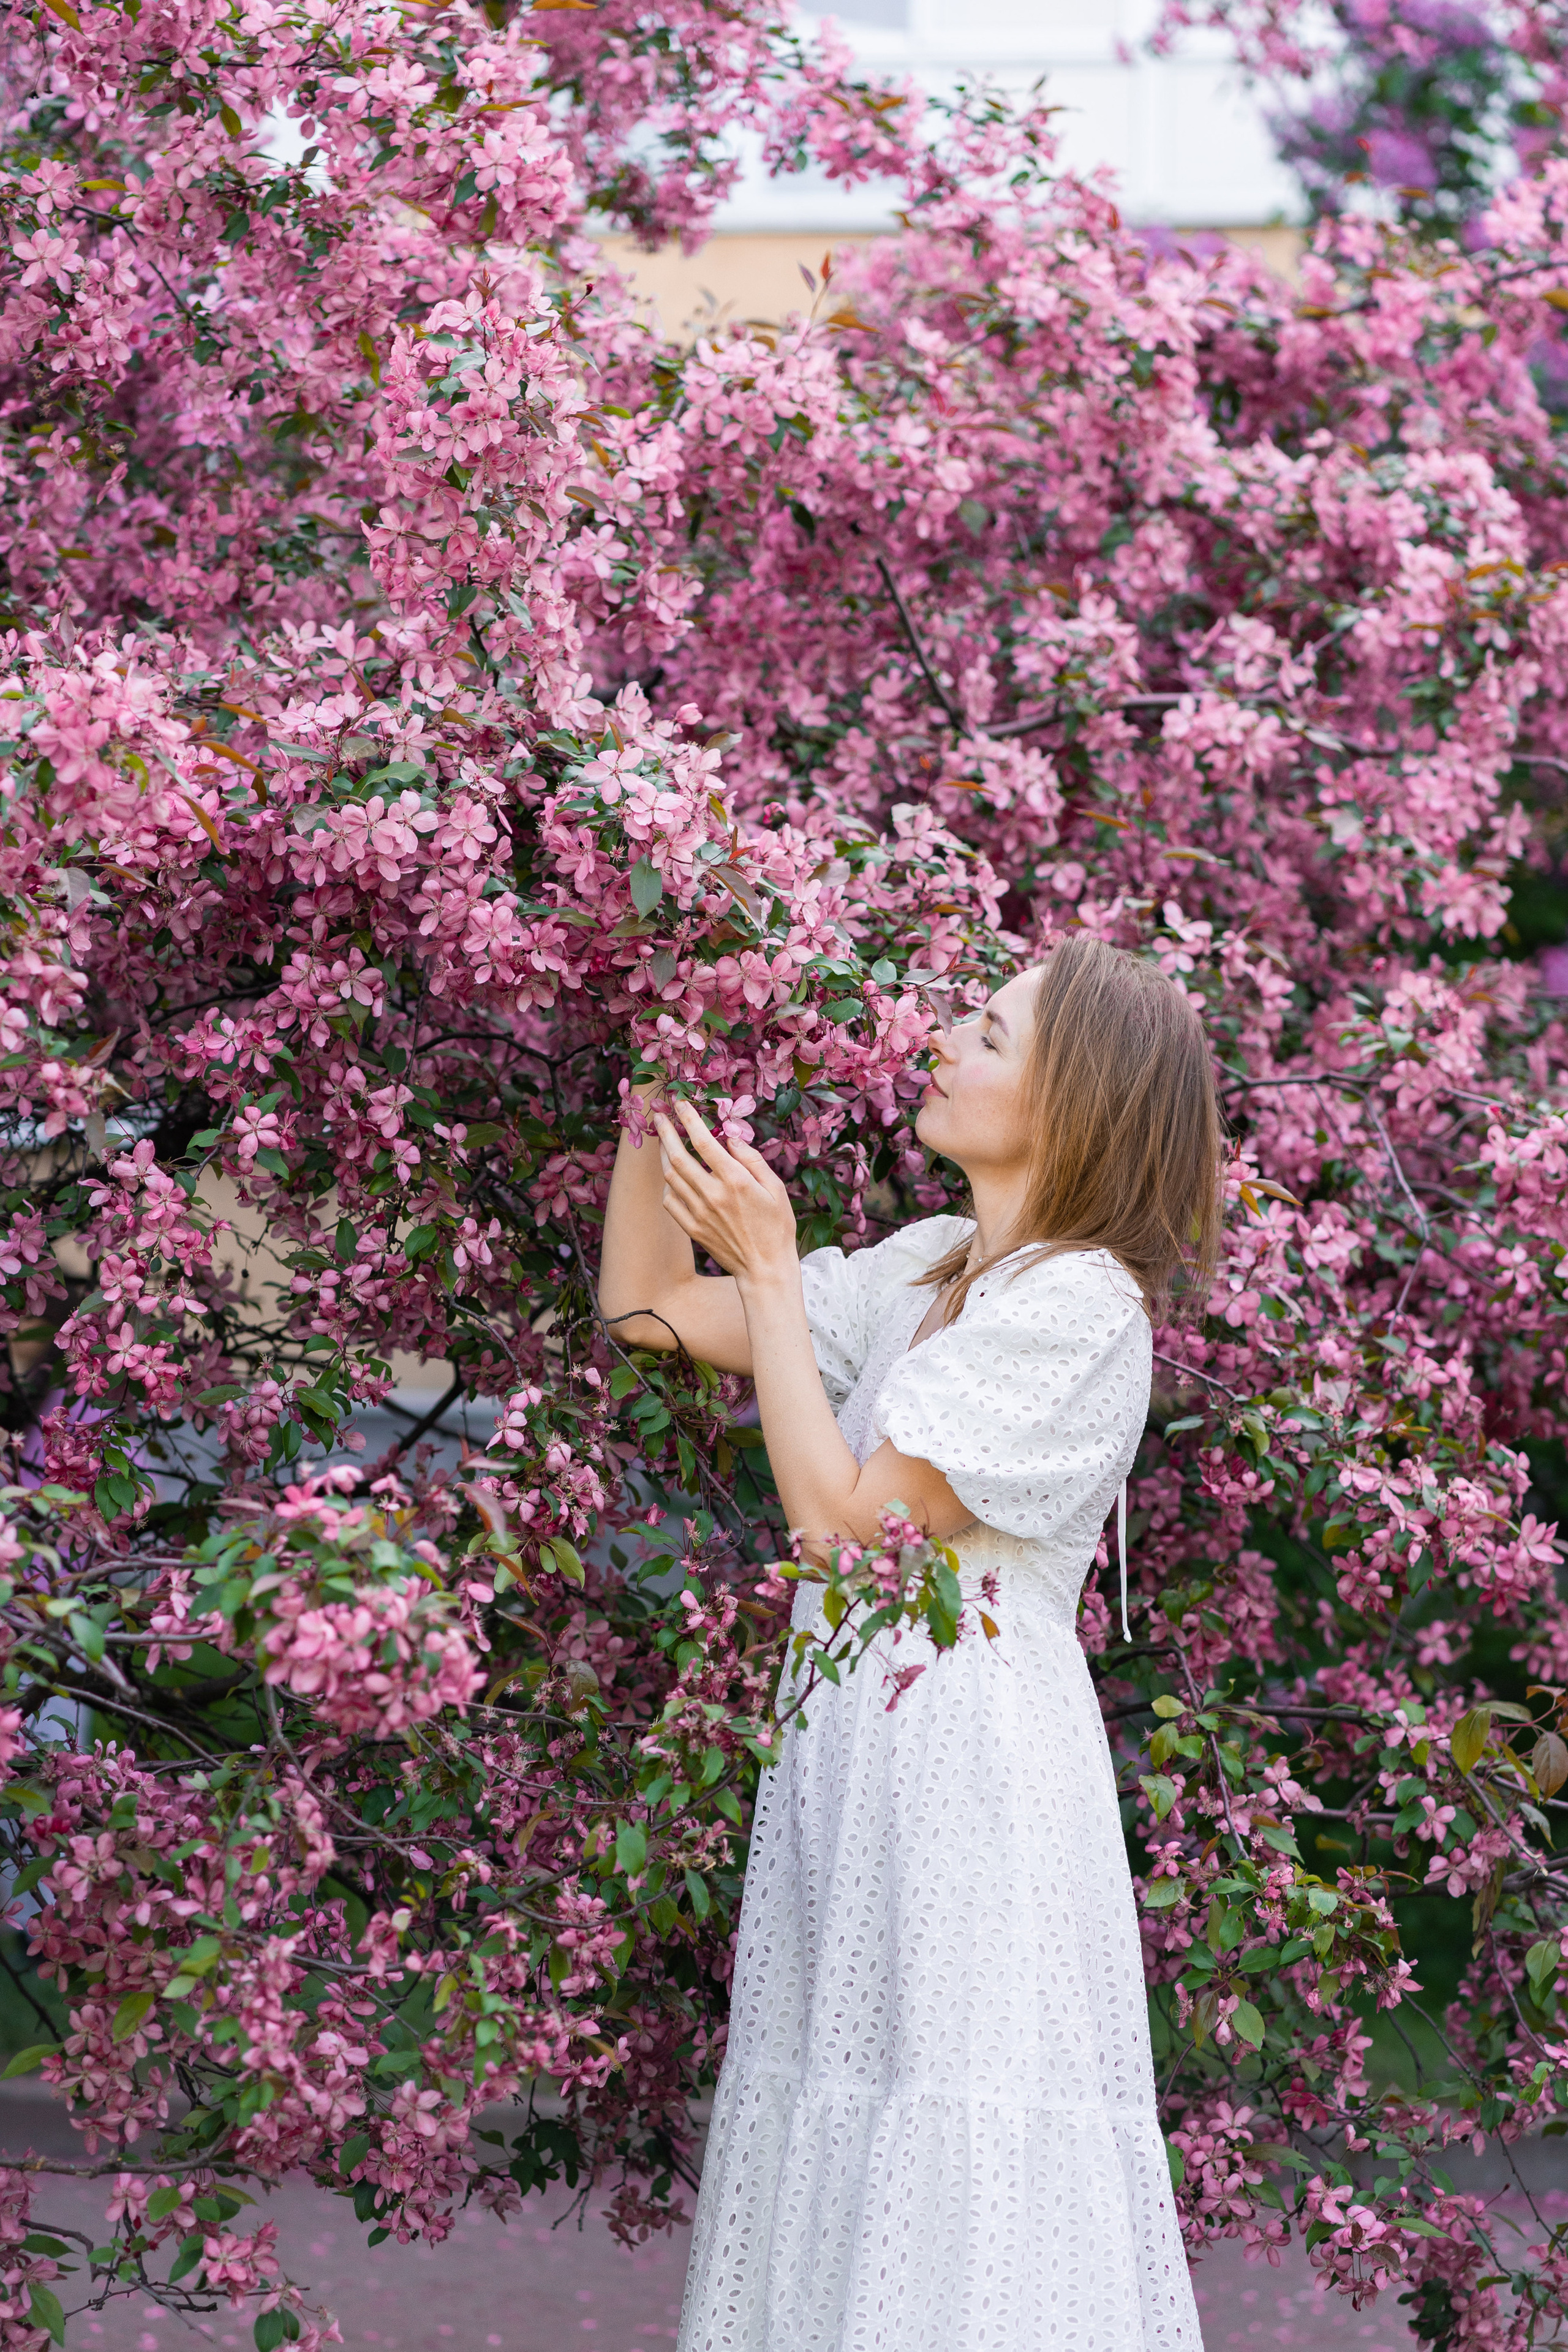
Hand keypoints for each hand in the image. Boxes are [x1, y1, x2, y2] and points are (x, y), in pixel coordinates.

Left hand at [653, 1100, 797, 1288]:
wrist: (765, 1267)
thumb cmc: (776, 1226)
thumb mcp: (775, 1188)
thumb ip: (752, 1160)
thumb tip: (730, 1137)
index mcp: (736, 1181)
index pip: (705, 1142)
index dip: (689, 1120)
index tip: (682, 1105)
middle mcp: (713, 1195)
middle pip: (678, 1156)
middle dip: (666, 1132)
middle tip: (659, 1116)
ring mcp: (699, 1212)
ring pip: (670, 1176)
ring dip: (663, 1155)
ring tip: (663, 1140)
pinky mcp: (692, 1228)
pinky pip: (670, 1200)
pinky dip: (668, 1184)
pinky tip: (672, 1175)